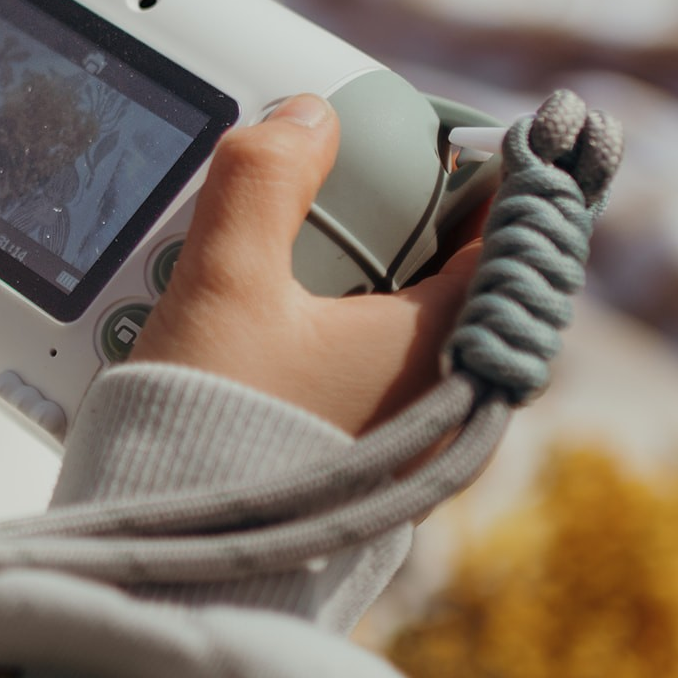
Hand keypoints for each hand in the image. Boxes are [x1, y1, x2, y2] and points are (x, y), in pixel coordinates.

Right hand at [131, 95, 480, 434]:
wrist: (174, 560)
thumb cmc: (209, 431)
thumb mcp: (225, 284)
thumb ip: (264, 181)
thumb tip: (306, 117)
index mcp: (441, 347)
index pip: (503, 232)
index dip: (488, 168)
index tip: (455, 131)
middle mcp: (442, 398)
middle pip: (453, 273)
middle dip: (409, 217)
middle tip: (359, 171)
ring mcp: (406, 438)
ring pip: (410, 322)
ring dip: (369, 271)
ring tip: (307, 236)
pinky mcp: (363, 463)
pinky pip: (374, 367)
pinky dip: (342, 324)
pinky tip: (285, 311)